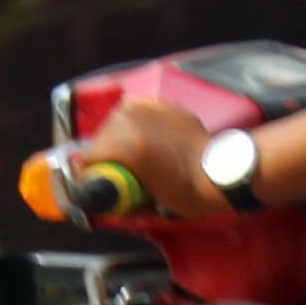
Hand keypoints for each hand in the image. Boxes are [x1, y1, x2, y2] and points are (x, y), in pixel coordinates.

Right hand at [72, 88, 220, 215]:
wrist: (219, 171)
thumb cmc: (183, 191)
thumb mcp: (142, 201)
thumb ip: (114, 190)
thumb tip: (94, 187)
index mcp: (119, 141)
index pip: (86, 160)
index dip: (89, 177)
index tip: (99, 186)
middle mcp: (126, 116)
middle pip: (100, 139)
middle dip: (106, 157)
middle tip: (121, 175)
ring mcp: (144, 106)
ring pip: (116, 124)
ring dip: (120, 140)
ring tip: (136, 157)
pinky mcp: (160, 103)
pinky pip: (137, 114)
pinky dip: (138, 126)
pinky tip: (149, 140)